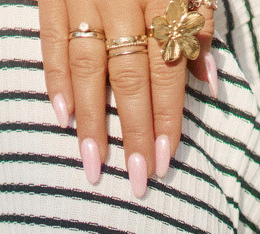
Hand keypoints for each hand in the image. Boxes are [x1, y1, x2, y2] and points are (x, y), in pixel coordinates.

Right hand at [39, 0, 216, 194]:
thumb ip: (201, 24)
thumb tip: (210, 83)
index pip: (167, 70)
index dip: (166, 119)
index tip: (166, 162)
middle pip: (129, 77)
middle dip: (134, 134)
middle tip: (137, 182)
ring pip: (86, 66)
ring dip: (92, 122)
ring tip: (95, 166)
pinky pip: (50, 39)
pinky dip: (54, 80)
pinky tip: (62, 118)